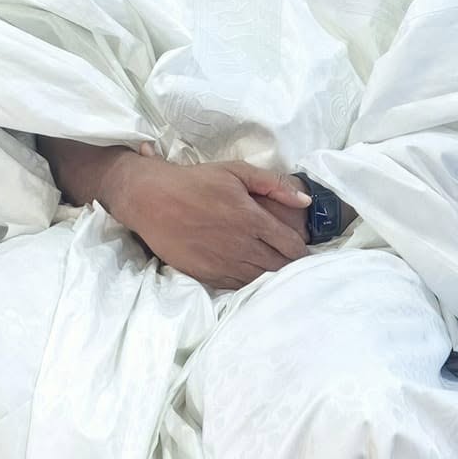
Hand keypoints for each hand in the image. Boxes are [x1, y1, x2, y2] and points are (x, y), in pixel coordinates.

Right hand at [101, 152, 311, 289]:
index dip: (303, 251)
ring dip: (274, 277)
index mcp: (252, 219)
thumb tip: (305, 200)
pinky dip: (251, 284)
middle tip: (298, 265)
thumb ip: (273, 184)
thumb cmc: (195, 182)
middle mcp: (241, 245)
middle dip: (293, 267)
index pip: (291, 246)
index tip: (306, 251)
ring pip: (261, 280)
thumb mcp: (236, 171)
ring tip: (279, 272)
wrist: (152, 200)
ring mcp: (224, 263)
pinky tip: (254, 276)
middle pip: (280, 267)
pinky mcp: (207, 275)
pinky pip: (238, 287)